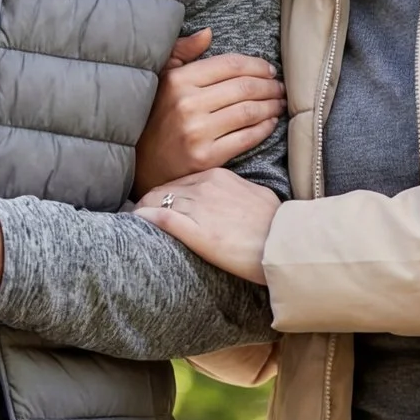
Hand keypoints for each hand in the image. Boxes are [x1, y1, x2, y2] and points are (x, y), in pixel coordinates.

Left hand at [133, 167, 279, 282]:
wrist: (284, 243)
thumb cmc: (277, 223)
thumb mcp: (257, 195)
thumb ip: (236, 191)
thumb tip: (230, 197)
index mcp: (219, 176)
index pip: (182, 179)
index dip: (167, 191)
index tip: (159, 200)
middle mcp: (205, 187)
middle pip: (165, 189)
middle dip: (150, 199)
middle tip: (140, 208)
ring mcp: (199, 208)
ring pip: (158, 201)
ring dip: (144, 208)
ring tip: (135, 216)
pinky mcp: (195, 231)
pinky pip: (160, 218)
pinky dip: (144, 217)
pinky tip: (135, 219)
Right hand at [134, 29, 285, 196]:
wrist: (142, 166)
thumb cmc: (155, 117)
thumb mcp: (161, 78)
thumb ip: (182, 51)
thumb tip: (208, 33)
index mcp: (178, 80)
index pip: (229, 65)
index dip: (256, 65)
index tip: (269, 70)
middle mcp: (187, 104)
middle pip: (244, 88)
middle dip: (269, 86)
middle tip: (279, 87)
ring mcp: (197, 133)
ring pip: (249, 112)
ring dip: (271, 105)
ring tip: (279, 103)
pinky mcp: (206, 158)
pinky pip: (246, 138)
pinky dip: (264, 128)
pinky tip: (271, 123)